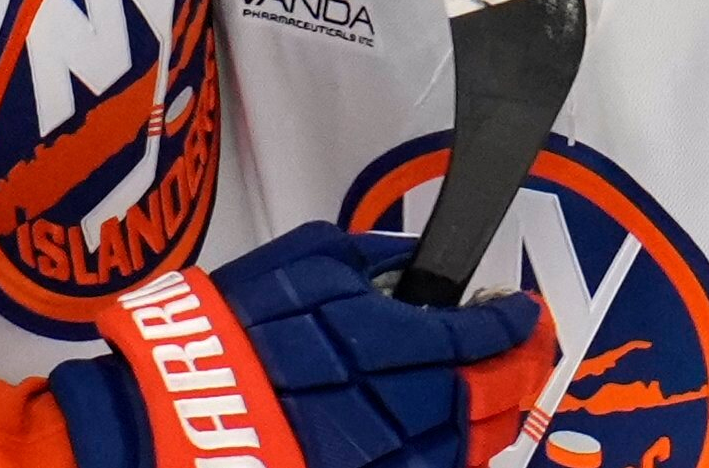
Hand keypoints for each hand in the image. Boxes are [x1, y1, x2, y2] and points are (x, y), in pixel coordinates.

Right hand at [51, 222, 555, 467]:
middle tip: (531, 348)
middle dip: (522, 369)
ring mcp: (389, 465)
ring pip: (472, 449)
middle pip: (493, 397)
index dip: (516, 323)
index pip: (484, 337)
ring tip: (504, 392)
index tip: (523, 311)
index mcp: (390, 343)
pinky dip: (457, 457)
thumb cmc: (231, 334)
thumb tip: (416, 266)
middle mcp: (403, 411)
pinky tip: (457, 439)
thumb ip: (372, 260)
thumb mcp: (303, 262)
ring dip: (500, 417)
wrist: (177, 415)